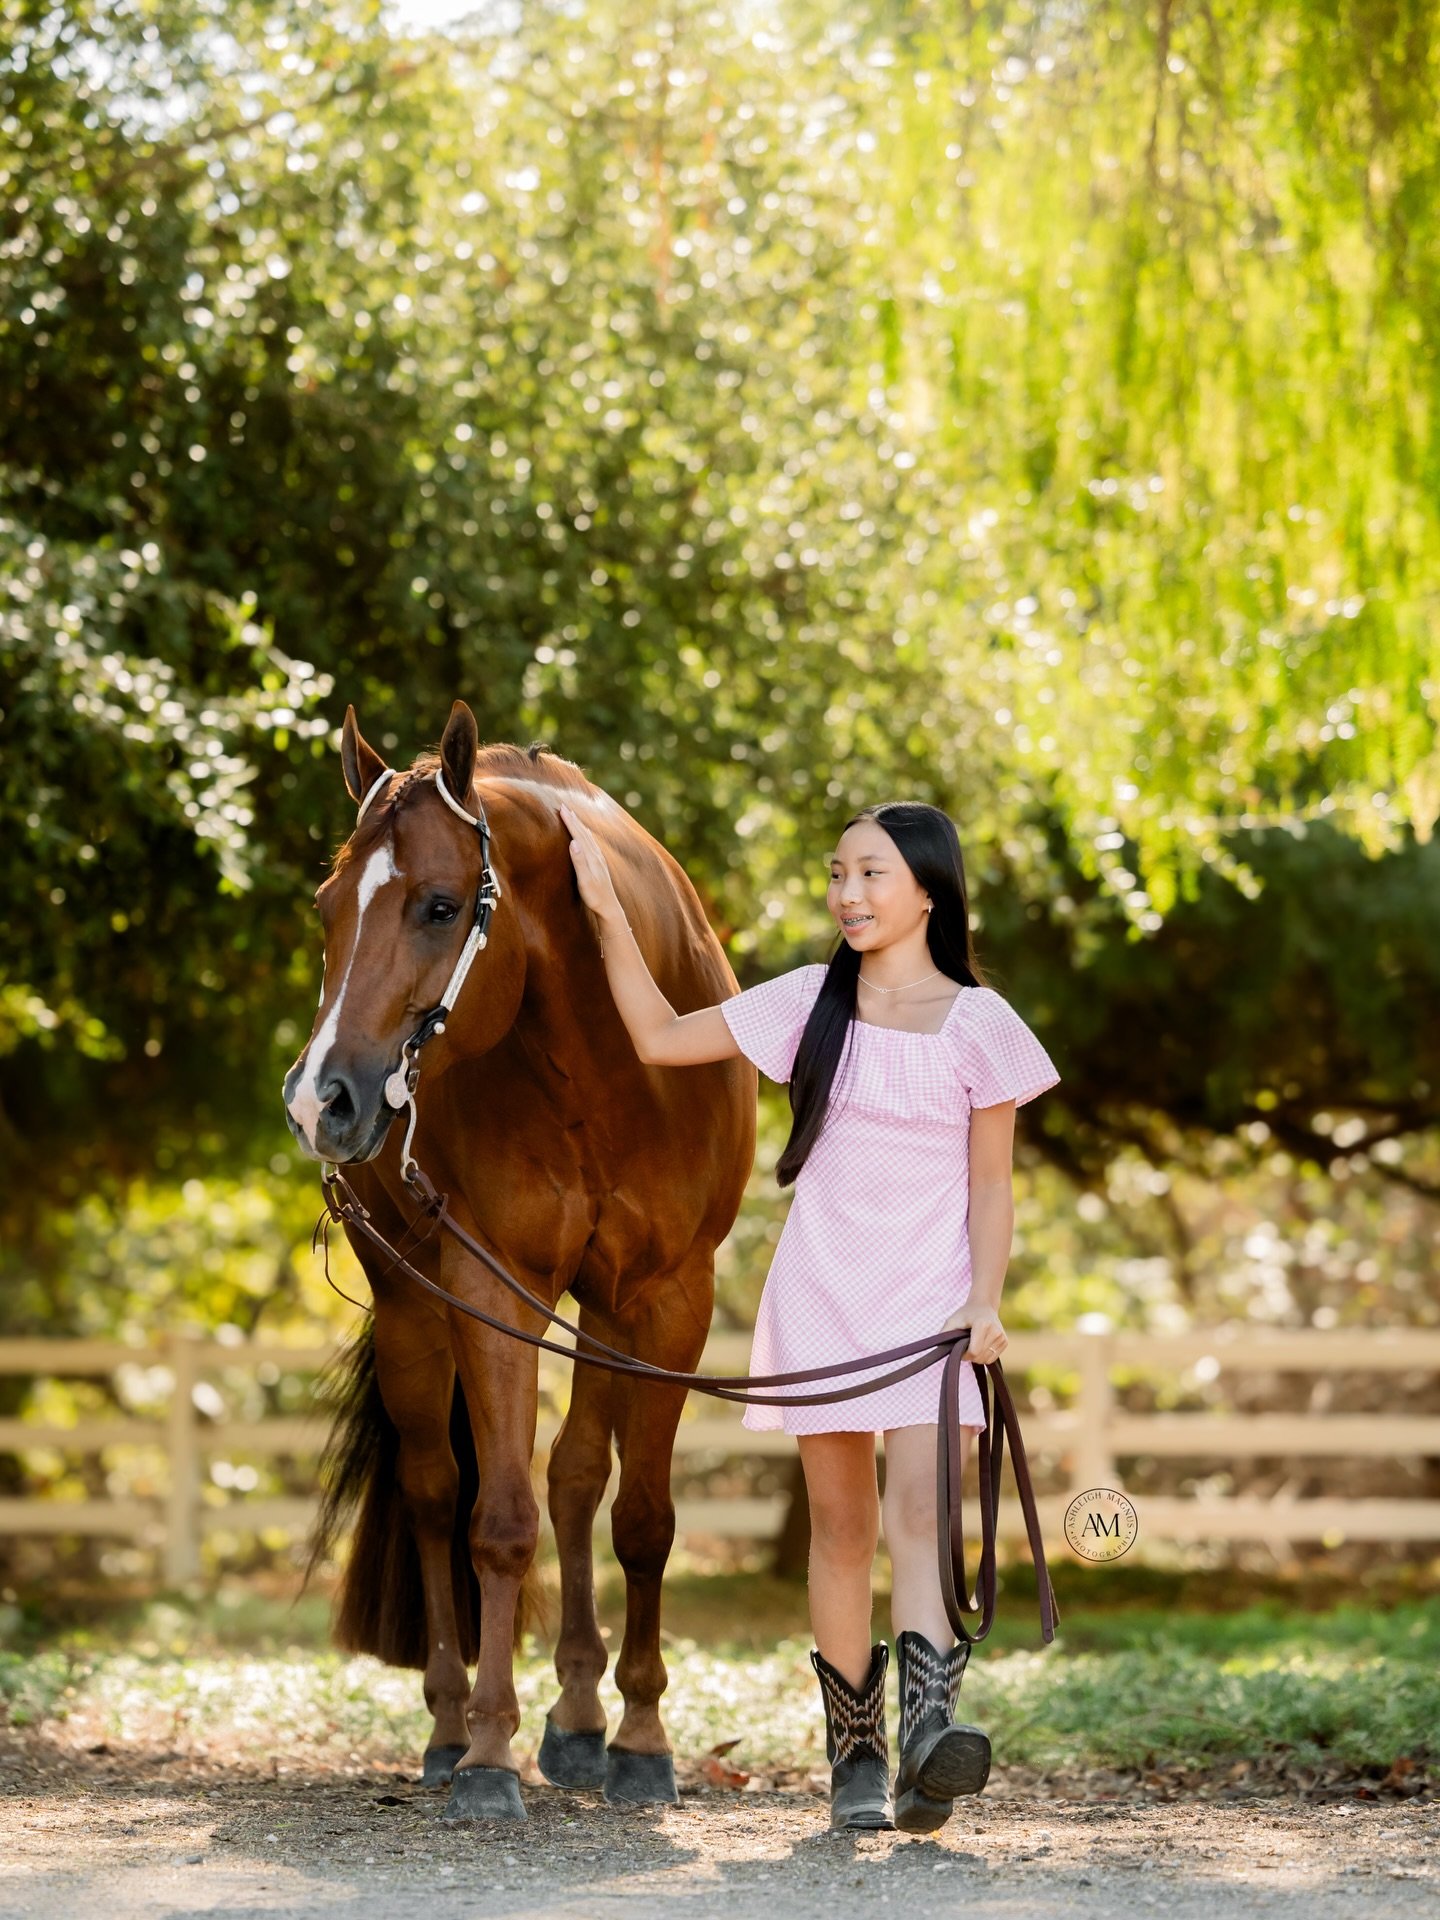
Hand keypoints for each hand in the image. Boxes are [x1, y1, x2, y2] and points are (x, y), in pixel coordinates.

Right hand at [558, 802, 625, 925]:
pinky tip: (585, 835)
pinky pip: (591, 843)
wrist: (609, 907)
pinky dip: (585, 835)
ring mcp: (599, 859)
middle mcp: (596, 855)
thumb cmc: (594, 896)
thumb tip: (573, 842)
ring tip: (573, 816)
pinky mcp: (599, 864)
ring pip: (588, 837)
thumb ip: (579, 861)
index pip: (578, 834)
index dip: (570, 821)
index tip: (561, 808)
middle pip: (584, 832)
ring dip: (579, 825)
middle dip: (574, 819)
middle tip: (564, 806)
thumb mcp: (585, 880)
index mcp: (591, 856)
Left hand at [940, 1304, 1007, 1365]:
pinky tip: (981, 1345)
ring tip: (974, 1343)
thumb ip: (944, 1334)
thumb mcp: (952, 1320)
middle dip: (970, 1356)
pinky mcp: (1005, 1342)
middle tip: (966, 1344)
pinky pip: (992, 1359)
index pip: (973, 1352)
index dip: (964, 1354)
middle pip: (979, 1357)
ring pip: (986, 1360)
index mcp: (983, 1325)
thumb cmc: (965, 1314)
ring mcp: (1002, 1337)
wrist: (984, 1306)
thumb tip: (939, 1349)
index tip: (960, 1346)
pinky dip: (984, 1356)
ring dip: (977, 1357)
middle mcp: (995, 1331)